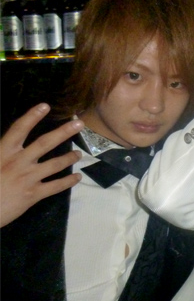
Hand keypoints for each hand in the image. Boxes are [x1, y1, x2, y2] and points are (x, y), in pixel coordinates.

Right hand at [1, 104, 83, 226]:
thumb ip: (2, 150)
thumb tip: (9, 142)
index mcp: (4, 151)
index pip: (19, 129)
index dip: (32, 116)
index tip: (45, 106)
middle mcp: (19, 161)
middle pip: (45, 143)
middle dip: (64, 132)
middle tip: (79, 124)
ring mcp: (28, 178)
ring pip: (55, 164)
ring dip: (70, 157)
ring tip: (79, 153)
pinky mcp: (34, 194)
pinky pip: (56, 186)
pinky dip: (69, 181)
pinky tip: (77, 177)